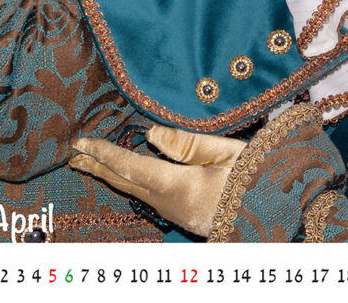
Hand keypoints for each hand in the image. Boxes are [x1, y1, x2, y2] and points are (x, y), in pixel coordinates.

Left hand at [70, 126, 244, 238]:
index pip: (131, 166)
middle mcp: (169, 203)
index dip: (105, 153)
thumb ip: (187, 143)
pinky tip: (123, 174)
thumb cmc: (256, 176)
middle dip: (97, 166)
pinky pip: (146, 193)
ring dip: (110, 173)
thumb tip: (150, 134)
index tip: (82, 142)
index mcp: (179, 186)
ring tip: (90, 162)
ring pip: (133, 189)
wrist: (274, 213)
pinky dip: (127, 179)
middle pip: (125, 182)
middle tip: (73, 154)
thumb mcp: (225, 153)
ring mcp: (174, 211)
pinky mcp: (181, 212)